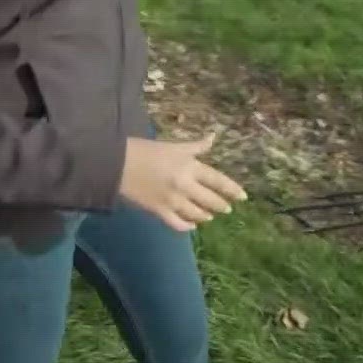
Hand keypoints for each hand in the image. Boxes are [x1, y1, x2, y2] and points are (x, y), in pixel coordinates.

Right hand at [118, 133, 247, 231]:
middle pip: (210, 200)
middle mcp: (185, 185)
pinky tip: (192, 225)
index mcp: (190, 166)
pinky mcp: (159, 212)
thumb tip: (213, 136)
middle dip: (221, 205)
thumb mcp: (174, 146)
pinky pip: (179, 224)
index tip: (243, 197)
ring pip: (197, 214)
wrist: (119, 164)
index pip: (218, 180)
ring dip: (206, 216)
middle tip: (227, 208)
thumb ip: (196, 146)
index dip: (232, 189)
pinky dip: (188, 226)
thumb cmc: (147, 150)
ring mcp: (173, 201)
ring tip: (210, 216)